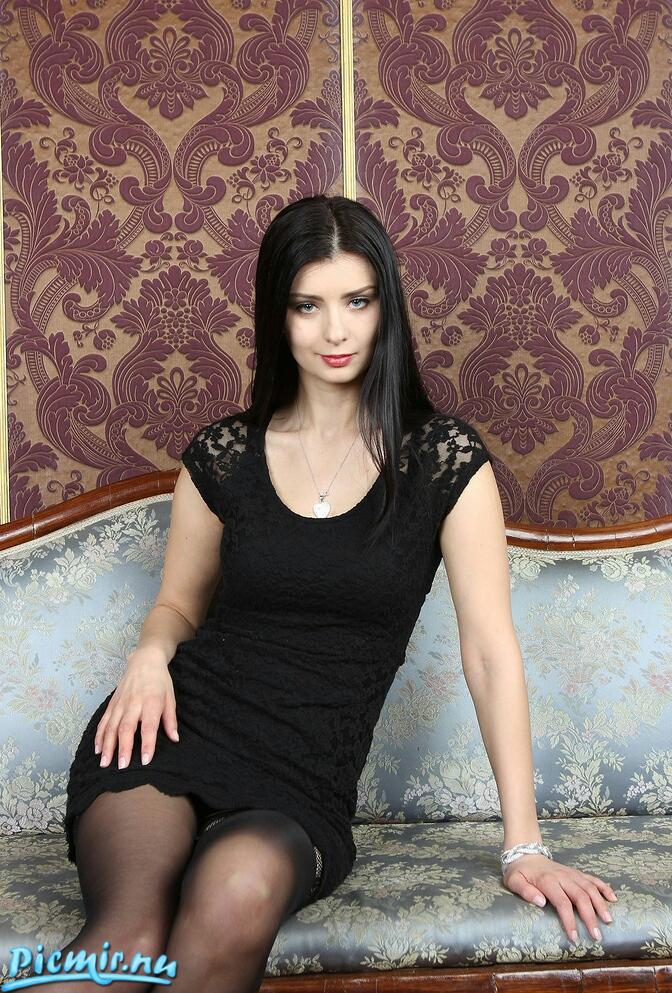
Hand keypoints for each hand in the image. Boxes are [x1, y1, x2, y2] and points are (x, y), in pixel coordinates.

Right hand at [94, 651, 179, 769]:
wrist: (144, 660)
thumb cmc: (160, 681)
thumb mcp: (170, 697)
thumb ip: (170, 719)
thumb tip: (175, 739)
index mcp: (151, 702)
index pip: (148, 726)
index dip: (147, 744)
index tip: (145, 760)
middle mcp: (133, 703)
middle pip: (126, 728)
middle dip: (123, 748)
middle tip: (122, 766)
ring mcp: (120, 703)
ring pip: (111, 726)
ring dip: (107, 745)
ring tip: (105, 763)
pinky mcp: (112, 703)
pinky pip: (104, 721)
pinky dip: (99, 735)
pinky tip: (98, 749)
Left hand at [502, 853, 617, 942]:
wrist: (525, 853)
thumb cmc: (519, 872)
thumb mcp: (513, 881)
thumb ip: (525, 891)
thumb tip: (541, 902)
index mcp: (547, 881)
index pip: (562, 902)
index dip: (569, 920)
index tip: (574, 937)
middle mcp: (562, 876)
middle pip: (580, 896)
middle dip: (590, 916)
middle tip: (596, 935)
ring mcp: (571, 873)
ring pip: (590, 887)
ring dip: (600, 903)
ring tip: (608, 920)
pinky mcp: (576, 872)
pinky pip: (592, 879)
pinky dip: (604, 887)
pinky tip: (613, 898)